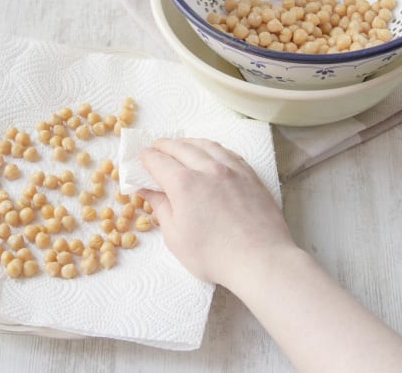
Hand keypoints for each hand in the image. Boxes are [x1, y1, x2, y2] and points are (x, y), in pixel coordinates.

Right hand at [140, 138, 293, 286]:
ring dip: (189, 142)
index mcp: (184, 184)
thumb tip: (147, 190)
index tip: (141, 158)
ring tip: (181, 145)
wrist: (260, 259)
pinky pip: (228, 152)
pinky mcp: (250, 175)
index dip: (146, 158)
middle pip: (181, 147)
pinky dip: (213, 148)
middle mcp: (207, 169)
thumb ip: (160, 208)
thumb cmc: (214, 255)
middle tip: (155, 148)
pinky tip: (211, 152)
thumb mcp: (176, 237)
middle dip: (164, 145)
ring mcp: (231, 170)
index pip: (159, 161)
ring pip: (206, 145)